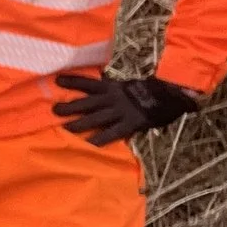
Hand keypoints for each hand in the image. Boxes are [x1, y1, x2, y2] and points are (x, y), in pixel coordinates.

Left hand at [52, 72, 200, 145]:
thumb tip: (102, 88)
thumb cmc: (152, 90)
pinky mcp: (129, 123)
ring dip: (78, 124)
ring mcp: (120, 111)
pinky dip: (99, 140)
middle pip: (86, 102)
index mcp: (113, 86)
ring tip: (64, 129)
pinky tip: (88, 146)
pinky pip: (111, 133)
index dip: (73, 81)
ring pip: (94, 118)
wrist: (172, 93)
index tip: (57, 80)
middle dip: (69, 107)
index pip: (89, 83)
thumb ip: (116, 89)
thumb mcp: (130, 86)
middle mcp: (113, 98)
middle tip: (53, 110)